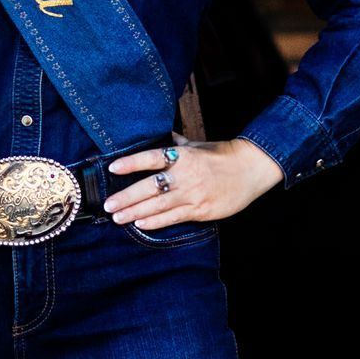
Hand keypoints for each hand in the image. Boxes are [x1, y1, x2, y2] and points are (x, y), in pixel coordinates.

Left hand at [101, 135, 283, 229]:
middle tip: (108, 205)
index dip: (131, 163)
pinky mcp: (201, 210)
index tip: (113, 168)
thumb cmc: (222, 155)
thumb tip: (158, 134)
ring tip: (117, 217)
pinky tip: (141, 224)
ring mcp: (193, 194)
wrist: (250, 169)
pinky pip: (174, 217)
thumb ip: (175, 143)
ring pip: (158, 206)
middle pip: (150, 187)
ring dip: (135, 212)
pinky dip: (156, 222)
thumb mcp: (197, 144)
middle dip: (127, 197)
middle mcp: (186, 175)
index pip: (152, 158)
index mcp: (183, 155)